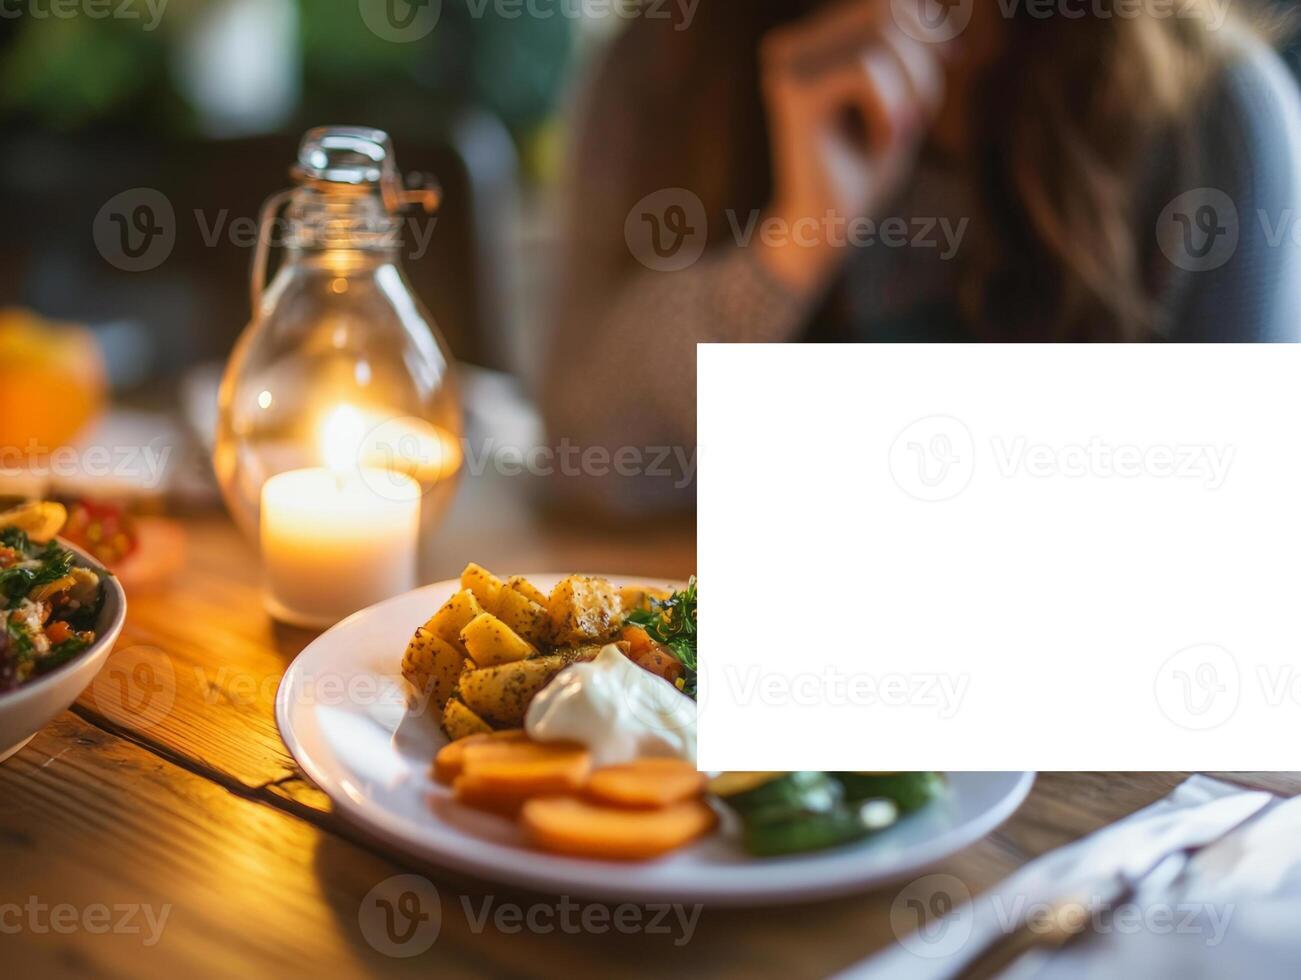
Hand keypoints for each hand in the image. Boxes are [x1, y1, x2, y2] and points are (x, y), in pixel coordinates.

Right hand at [755, 1, 948, 292]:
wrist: (829, 227)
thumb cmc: (864, 168)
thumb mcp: (902, 92)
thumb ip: (910, 44)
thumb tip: (933, 8)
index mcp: (809, 40)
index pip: (886, 1)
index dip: (928, 26)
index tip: (949, 62)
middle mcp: (789, 45)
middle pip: (887, 8)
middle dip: (922, 61)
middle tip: (917, 115)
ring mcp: (786, 66)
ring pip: (882, 36)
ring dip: (912, 88)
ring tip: (898, 131)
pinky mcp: (793, 93)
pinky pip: (867, 69)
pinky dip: (891, 107)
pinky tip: (882, 140)